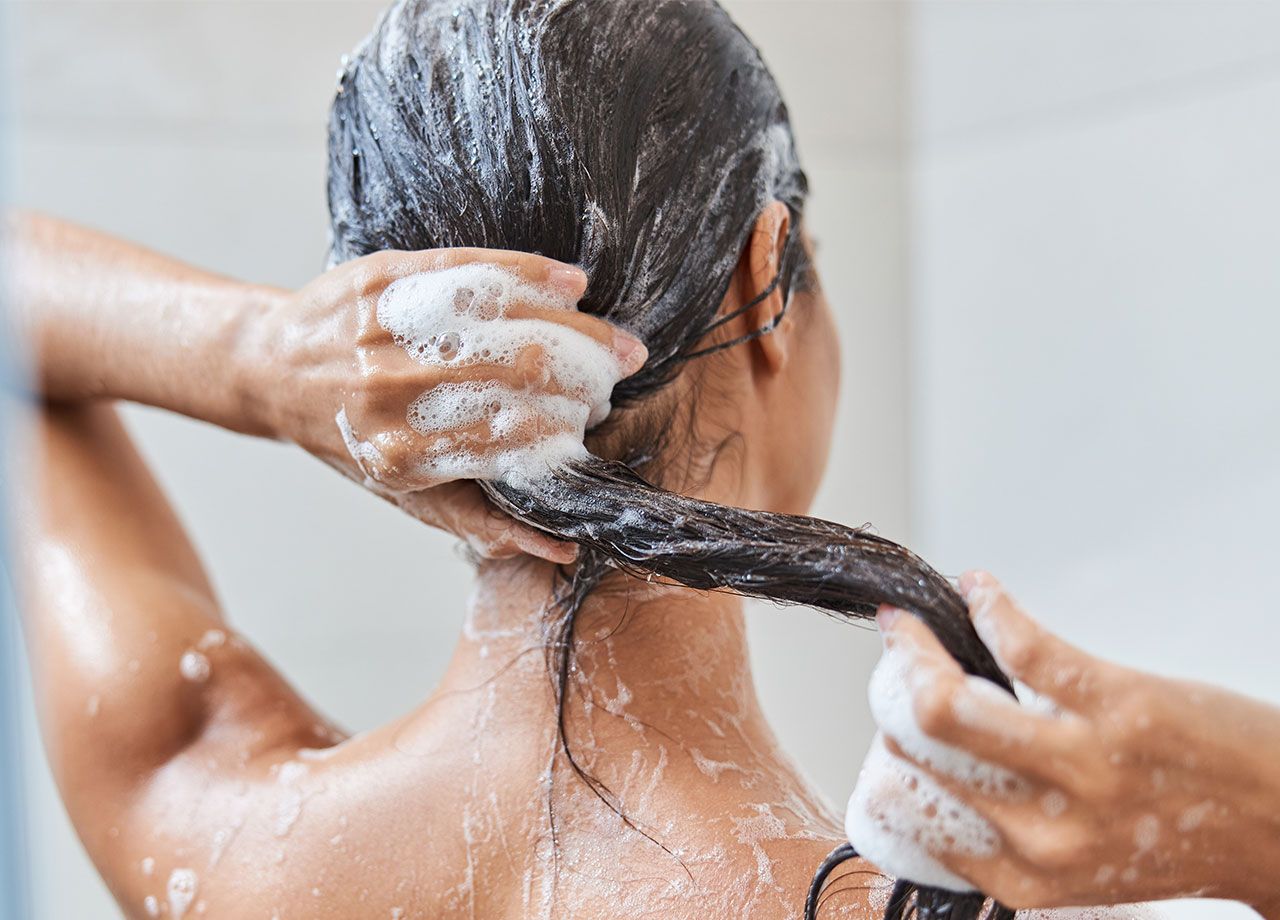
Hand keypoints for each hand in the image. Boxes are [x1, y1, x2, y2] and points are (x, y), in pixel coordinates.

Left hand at [241, 248, 646, 562]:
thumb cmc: (350, 440)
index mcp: (400, 453)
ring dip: (575, 328)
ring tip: (611, 341)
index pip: (512, 438)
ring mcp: (386, 327)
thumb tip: (563, 548)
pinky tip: (573, 284)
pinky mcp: (384, 276)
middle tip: (618, 374)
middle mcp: (391, 390)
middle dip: (586, 373)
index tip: (594, 424)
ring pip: (507, 319)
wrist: (271, 367)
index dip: (567, 429)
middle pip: (520, 372)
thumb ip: (481, 523)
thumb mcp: (405, 495)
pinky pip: (473, 269)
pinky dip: (532, 274)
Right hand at [854, 571, 1279, 915]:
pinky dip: (988, 605)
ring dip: (914, 647)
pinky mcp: (1116, 707)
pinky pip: (1020, 645)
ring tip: (913, 625)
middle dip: (894, 692)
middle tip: (902, 663)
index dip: (884, 758)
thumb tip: (939, 768)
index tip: (888, 727)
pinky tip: (981, 591)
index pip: (910, 811)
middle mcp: (1046, 831)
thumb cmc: (1188, 834)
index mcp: (1029, 877)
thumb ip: (1013, 835)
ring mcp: (1080, 768)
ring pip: (946, 702)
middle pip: (920, 747)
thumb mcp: (1085, 865)